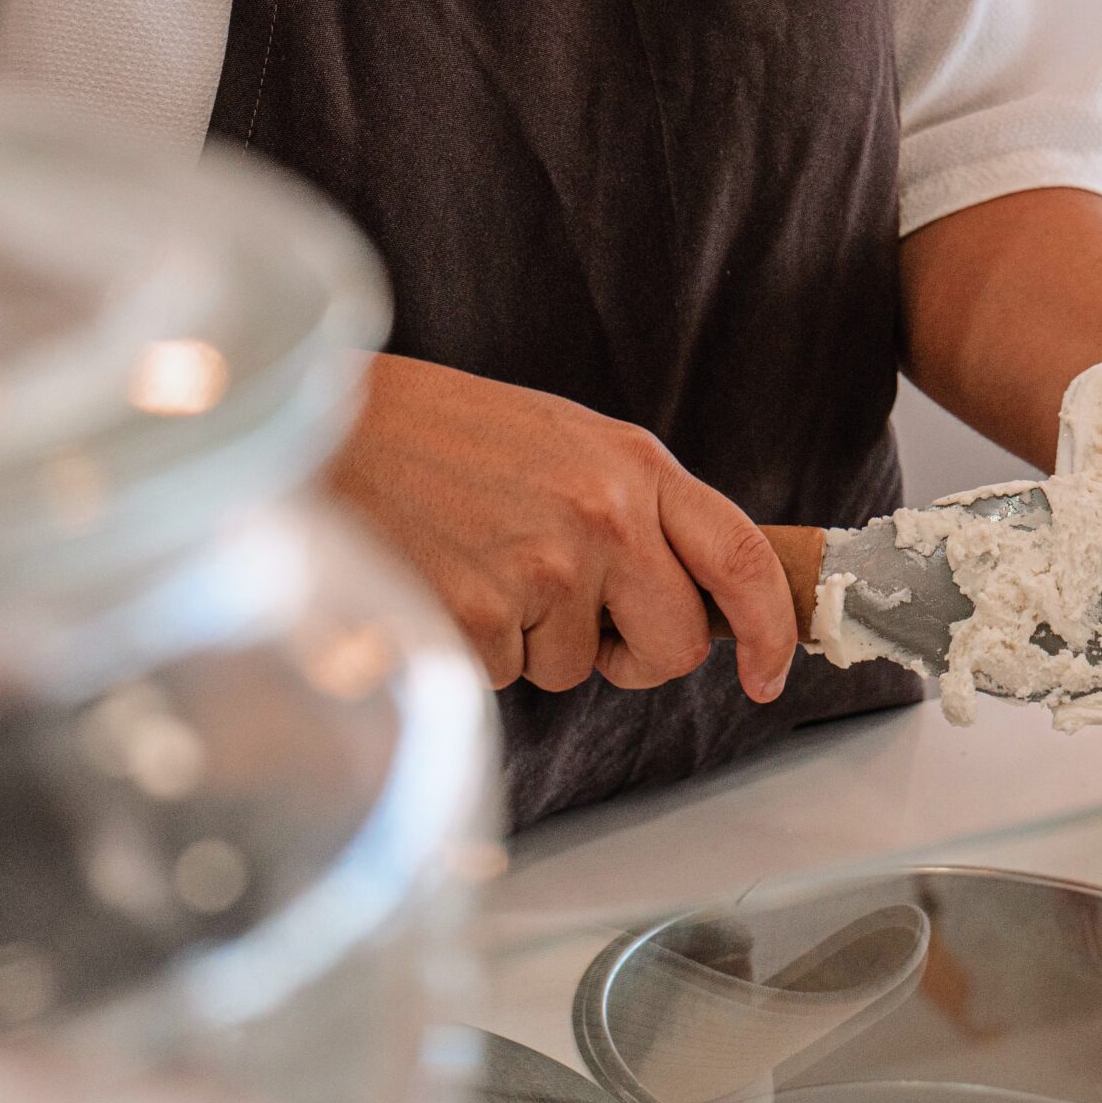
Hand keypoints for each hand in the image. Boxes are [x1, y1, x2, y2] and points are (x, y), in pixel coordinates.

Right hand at [326, 355, 797, 699]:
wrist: (328, 426)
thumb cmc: (446, 436)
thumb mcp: (567, 443)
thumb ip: (636, 509)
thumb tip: (685, 595)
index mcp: (636, 466)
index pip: (741, 560)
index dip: (773, 630)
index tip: (772, 674)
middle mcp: (606, 517)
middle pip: (677, 645)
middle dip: (637, 656)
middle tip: (581, 623)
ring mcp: (546, 569)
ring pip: (579, 670)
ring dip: (535, 643)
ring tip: (481, 565)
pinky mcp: (483, 617)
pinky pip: (506, 676)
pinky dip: (475, 648)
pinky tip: (443, 582)